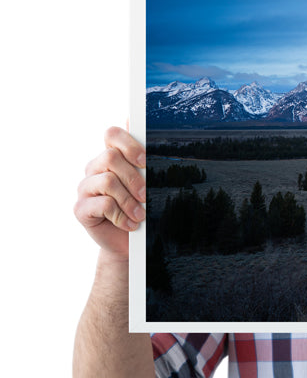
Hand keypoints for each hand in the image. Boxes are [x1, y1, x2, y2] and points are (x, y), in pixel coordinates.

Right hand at [74, 126, 146, 258]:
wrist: (129, 242)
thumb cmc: (141, 209)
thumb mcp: (148, 186)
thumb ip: (147, 164)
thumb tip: (155, 138)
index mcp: (111, 157)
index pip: (112, 134)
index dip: (129, 144)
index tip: (145, 161)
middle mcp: (95, 169)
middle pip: (110, 158)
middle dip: (133, 178)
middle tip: (146, 195)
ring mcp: (85, 188)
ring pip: (108, 181)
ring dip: (129, 200)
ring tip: (140, 215)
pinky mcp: (81, 208)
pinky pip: (102, 204)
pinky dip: (121, 215)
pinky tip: (130, 224)